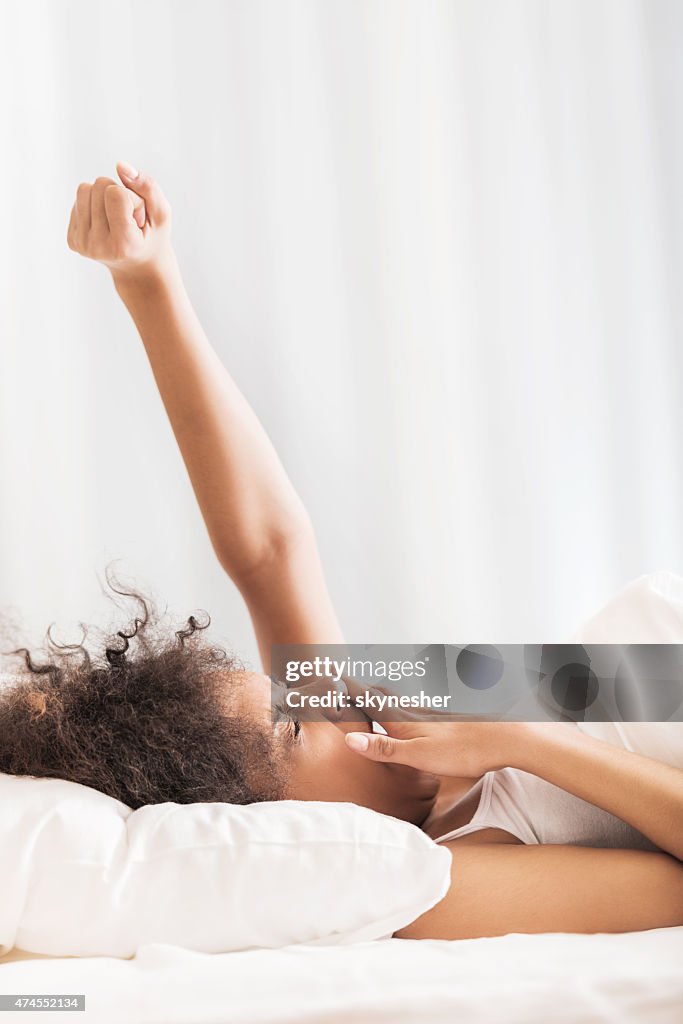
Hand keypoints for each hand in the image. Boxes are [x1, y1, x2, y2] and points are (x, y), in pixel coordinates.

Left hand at [67, 163, 172, 283]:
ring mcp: (82, 245)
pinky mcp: (72, 241)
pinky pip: (78, 200)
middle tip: (128, 218)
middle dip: (117, 194)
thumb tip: (120, 165)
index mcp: (123, 244)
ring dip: (103, 196)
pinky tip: (105, 223)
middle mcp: (98, 247)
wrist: (137, 268)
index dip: (132, 197)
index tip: (138, 218)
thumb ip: (148, 187)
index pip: (116, 193)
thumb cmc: (152, 238)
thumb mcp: (161, 214)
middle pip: (98, 186)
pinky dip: (93, 205)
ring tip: (116, 218)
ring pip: (84, 189)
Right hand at [343, 691, 530, 777]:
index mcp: (402, 719)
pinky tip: (408, 714)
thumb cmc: (463, 750)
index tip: (326, 677)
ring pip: (398, 700)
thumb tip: (349, 739)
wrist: (506, 738)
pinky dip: (399, 707)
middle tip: (342, 684)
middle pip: (381, 695)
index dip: (347, 688)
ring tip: (367, 696)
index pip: (367, 699)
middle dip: (360, 689)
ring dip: (379, 697)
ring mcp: (431, 714)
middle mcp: (414, 711)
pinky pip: (413, 709)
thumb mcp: (419, 756)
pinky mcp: (445, 719)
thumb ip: (384, 748)